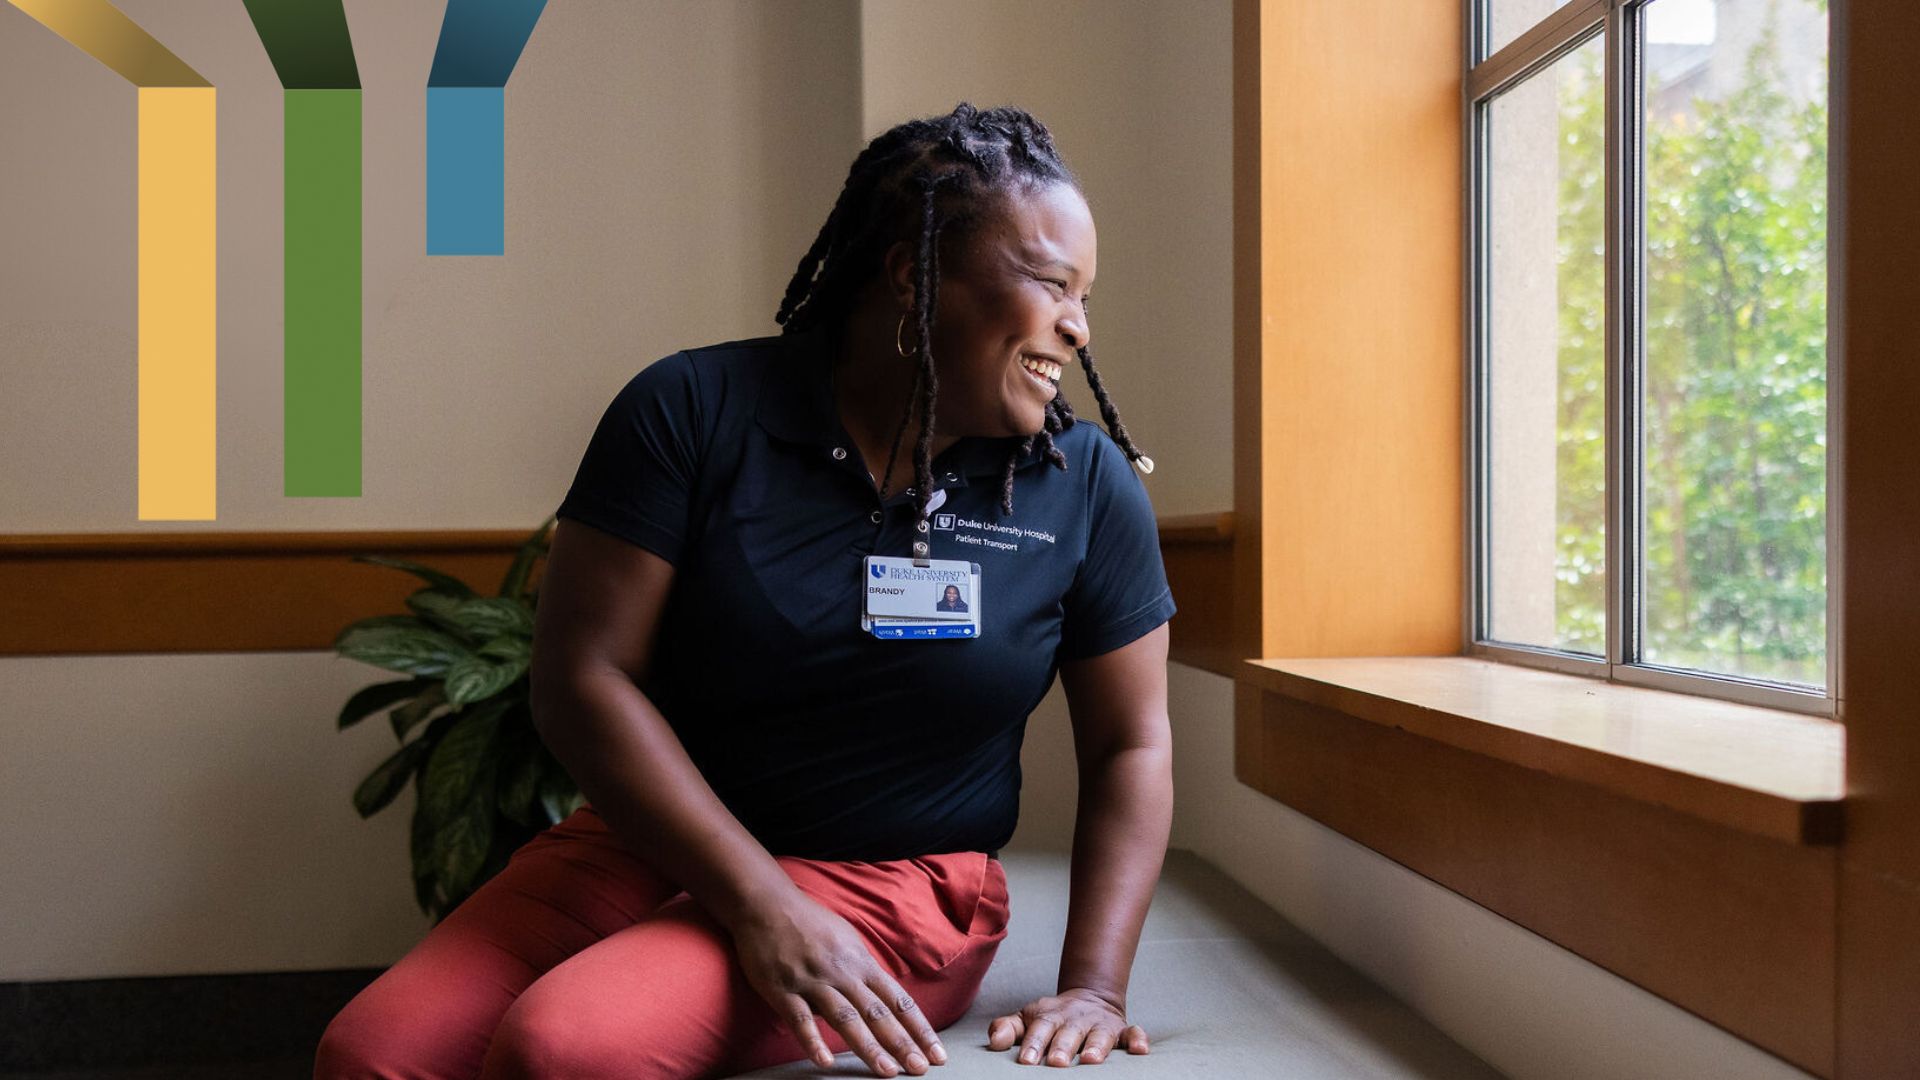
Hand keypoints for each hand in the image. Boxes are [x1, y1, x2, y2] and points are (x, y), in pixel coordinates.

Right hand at [725, 889, 948, 1077]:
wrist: (767, 905)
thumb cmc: (810, 924)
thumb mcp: (847, 941)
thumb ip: (864, 971)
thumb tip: (882, 997)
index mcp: (861, 962)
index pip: (898, 1000)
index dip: (918, 1028)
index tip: (935, 1052)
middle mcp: (842, 972)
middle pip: (877, 1012)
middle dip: (901, 1043)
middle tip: (919, 1069)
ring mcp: (813, 981)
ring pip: (845, 1018)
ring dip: (868, 1046)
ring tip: (886, 1071)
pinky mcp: (782, 989)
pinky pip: (799, 1019)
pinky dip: (813, 1041)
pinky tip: (824, 1062)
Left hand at [988, 987, 1148, 1065]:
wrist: (1090, 998)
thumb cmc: (1052, 1018)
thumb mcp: (1028, 1018)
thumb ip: (1009, 1028)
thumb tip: (993, 1041)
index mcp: (1050, 1016)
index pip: (1039, 1028)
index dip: (1033, 1044)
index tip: (1026, 1061)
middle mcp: (1076, 1019)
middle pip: (1069, 1033)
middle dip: (1063, 1047)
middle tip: (1057, 1063)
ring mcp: (1100, 1024)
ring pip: (1100, 1035)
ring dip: (1097, 1046)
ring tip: (1091, 1060)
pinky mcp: (1122, 1030)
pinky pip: (1133, 1033)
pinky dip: (1138, 1040)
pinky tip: (1141, 1050)